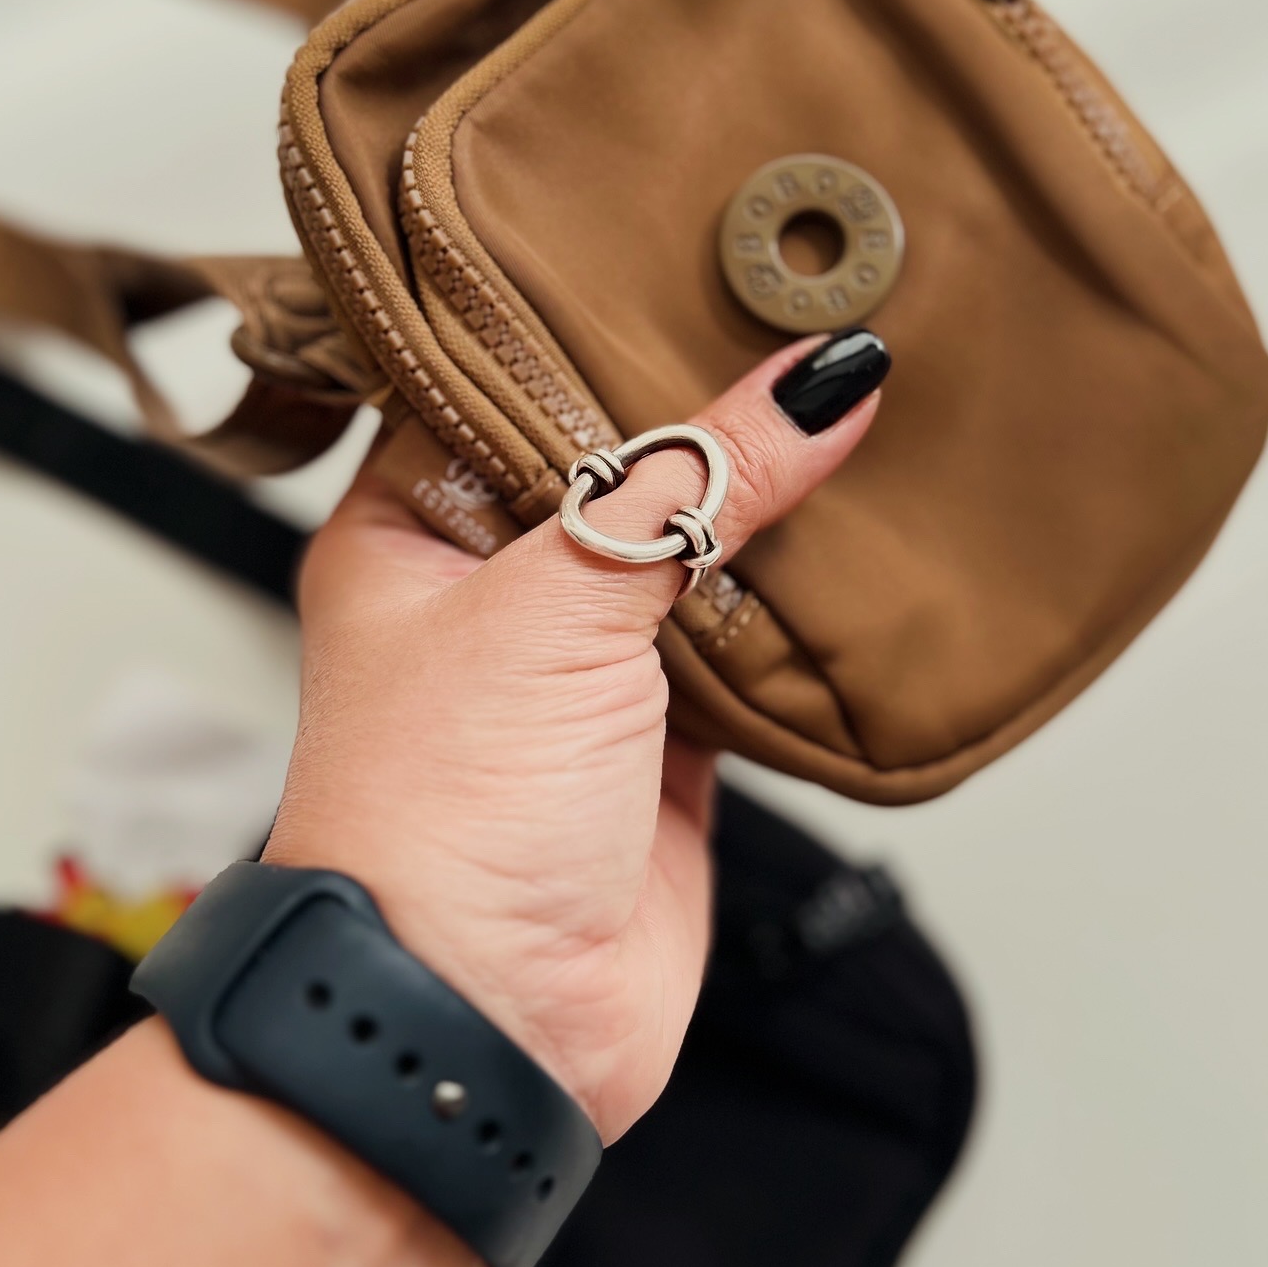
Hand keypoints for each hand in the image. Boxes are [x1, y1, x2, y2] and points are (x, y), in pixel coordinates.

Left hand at [266, 330, 886, 1142]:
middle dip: (697, 412)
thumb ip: (694, 484)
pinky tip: (859, 538)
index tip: (678, 245)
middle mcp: (490, 595)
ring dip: (760, 510)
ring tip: (847, 394)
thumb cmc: (443, 819)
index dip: (582, 319)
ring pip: (687, 559)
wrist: (488, 1021)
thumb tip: (818, 383)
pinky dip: (794, 609)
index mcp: (408, 532)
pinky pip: (742, 650)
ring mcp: (582, 672)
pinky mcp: (663, 746)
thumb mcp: (558, 604)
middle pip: (610, 470)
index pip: (495, 385)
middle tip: (793, 304)